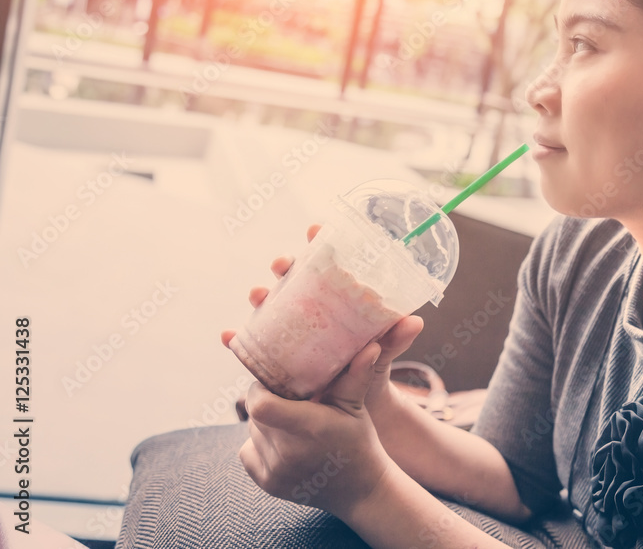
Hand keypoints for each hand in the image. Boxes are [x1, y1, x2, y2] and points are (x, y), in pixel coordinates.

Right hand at [221, 224, 424, 422]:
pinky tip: (227, 338)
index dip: (320, 243)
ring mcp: (290, 330)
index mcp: (337, 301)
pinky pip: (252, 345)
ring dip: (260, 295)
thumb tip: (414, 322)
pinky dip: (237, 340)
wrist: (347, 413)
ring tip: (257, 295)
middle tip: (283, 265)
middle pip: (295, 278)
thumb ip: (393, 342)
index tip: (315, 229)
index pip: (328, 263)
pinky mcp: (273, 355)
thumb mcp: (380, 358)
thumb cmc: (364, 374)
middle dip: (286, 265)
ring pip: (270, 304)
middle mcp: (311, 309)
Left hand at [239, 340, 392, 518]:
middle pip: (254, 414)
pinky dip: (259, 442)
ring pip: (251, 431)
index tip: (275, 383)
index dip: (260, 389)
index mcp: (309, 428)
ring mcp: (275, 472)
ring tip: (290, 420)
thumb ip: (355, 376)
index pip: (260, 405)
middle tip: (287, 399)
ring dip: (264, 422)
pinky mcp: (267, 483)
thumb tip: (370, 346)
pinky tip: (283, 442)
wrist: (360, 490)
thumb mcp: (356, 407)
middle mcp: (288, 453)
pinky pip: (247, 451)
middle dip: (266, 401)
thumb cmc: (358, 442)